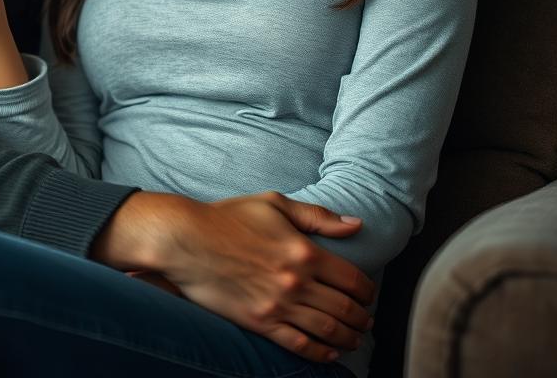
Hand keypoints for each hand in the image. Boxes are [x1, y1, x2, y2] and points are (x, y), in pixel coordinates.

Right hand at [93, 190, 373, 363]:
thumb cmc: (228, 217)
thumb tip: (356, 224)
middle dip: (362, 318)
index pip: (353, 279)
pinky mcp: (260, 322)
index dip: (368, 291)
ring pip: (328, 330)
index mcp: (304, 250)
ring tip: (355, 338)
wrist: (187, 240)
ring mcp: (278, 305)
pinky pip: (300, 345)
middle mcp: (296, 281)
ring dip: (349, 338)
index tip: (369, 294)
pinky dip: (321, 353)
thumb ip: (317, 216)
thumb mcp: (273, 204)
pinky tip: (330, 352)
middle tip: (366, 320)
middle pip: (345, 309)